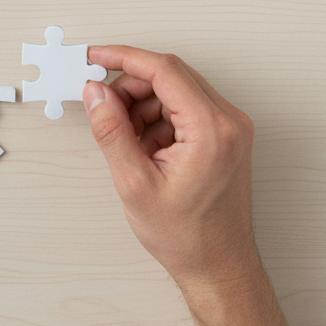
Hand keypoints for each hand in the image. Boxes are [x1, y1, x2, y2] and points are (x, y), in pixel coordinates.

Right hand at [83, 46, 300, 325]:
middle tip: (103, 106)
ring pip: (173, 89)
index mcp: (211, 129)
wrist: (219, 268)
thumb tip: (95, 93)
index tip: (95, 57)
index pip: (163, 69)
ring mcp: (230, 127)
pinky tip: (144, 146)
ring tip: (126, 139)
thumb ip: (111, 131)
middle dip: (130, 86)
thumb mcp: (134, 184)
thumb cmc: (188, 237)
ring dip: (142, 103)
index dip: (123, 58)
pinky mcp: (224, 135)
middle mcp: (228, 121)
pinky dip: (157, 117)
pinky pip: (183, 106)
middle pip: (169, 75)